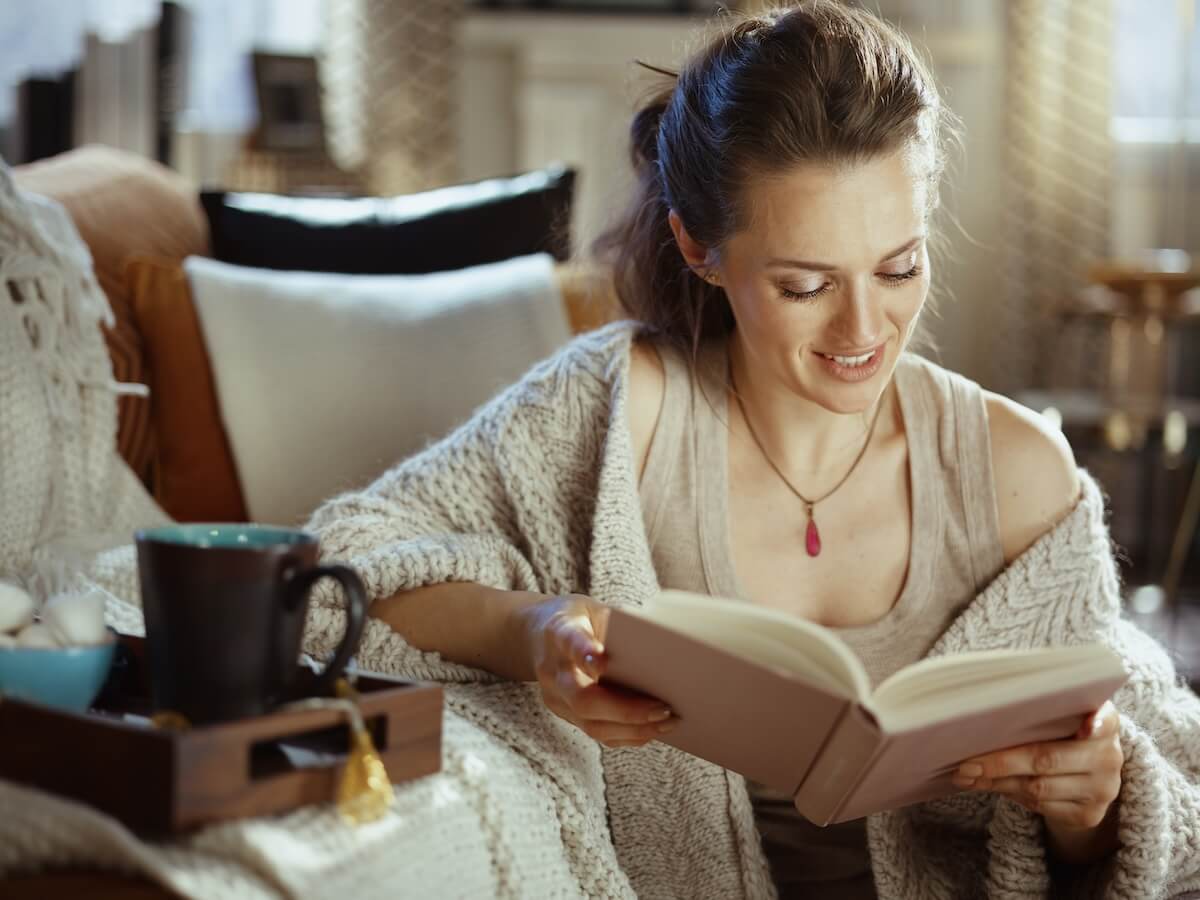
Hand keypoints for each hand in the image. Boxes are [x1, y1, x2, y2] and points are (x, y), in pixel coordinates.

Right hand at [515, 594, 676, 747]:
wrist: (535, 633)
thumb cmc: (575, 618)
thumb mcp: (591, 608)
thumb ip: (615, 625)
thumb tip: (657, 647)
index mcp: (560, 632)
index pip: (571, 642)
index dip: (586, 653)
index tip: (604, 662)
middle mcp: (553, 670)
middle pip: (583, 700)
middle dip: (627, 710)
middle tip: (664, 709)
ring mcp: (554, 697)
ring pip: (591, 725)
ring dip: (633, 729)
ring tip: (667, 723)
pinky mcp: (563, 713)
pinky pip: (596, 733)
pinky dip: (627, 735)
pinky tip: (652, 729)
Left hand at [952, 701, 1123, 862]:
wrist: (1088, 772)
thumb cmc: (1063, 731)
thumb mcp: (1063, 714)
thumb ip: (1041, 706)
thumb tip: (985, 707)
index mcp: (1106, 724)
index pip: (1105, 722)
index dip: (1096, 723)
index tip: (1086, 726)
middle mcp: (1110, 758)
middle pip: (1048, 760)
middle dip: (1000, 762)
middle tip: (966, 763)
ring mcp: (1102, 790)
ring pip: (1038, 788)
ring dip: (996, 782)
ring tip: (966, 775)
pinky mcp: (1089, 815)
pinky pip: (1041, 806)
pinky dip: (1010, 794)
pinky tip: (990, 785)